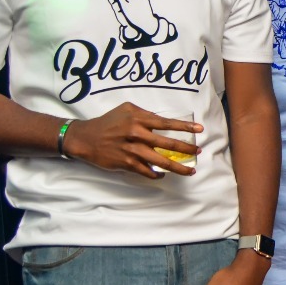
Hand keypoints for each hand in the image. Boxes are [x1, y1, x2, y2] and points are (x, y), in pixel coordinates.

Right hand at [59, 102, 202, 177]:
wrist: (86, 138)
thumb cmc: (108, 122)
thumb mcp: (126, 110)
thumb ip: (145, 114)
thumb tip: (164, 121)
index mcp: (138, 119)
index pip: (167, 123)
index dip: (185, 127)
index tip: (200, 130)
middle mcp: (137, 134)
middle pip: (167, 144)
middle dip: (186, 149)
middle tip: (199, 152)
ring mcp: (132, 150)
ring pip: (160, 161)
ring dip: (177, 167)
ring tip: (190, 171)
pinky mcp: (126, 163)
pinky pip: (146, 171)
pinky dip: (156, 174)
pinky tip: (163, 175)